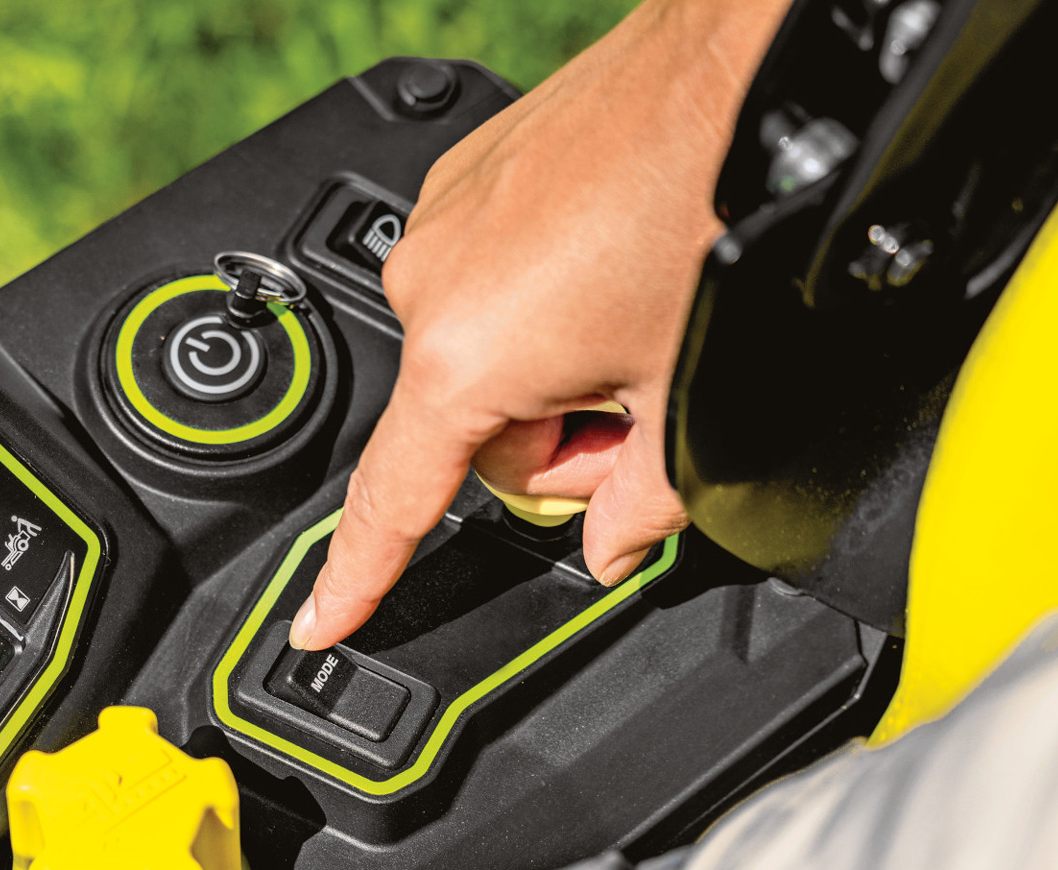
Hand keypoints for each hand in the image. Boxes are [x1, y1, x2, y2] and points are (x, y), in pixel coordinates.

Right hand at [290, 0, 793, 650]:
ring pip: (483, 355)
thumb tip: (614, 548)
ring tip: (637, 314)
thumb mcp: (689, 391)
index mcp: (464, 358)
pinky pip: (489, 281)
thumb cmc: (715, 198)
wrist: (741, 60)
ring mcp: (443, 222)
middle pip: (473, 432)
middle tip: (638, 399)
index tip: (317, 621)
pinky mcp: (470, 177)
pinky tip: (618, 261)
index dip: (355, 577)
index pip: (391, 501)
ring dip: (552, 363)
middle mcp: (429, 287)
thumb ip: (645, 504)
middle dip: (555, 440)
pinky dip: (546, 297)